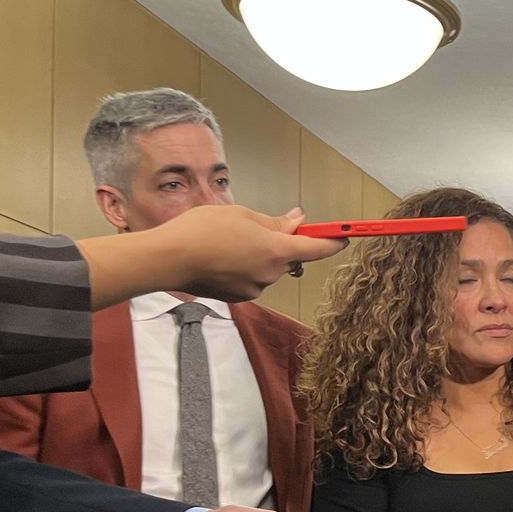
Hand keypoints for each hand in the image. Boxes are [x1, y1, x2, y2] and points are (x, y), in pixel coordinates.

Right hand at [153, 206, 344, 300]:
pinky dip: (246, 267)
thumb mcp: (242, 215)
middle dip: (284, 242)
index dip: (334, 241)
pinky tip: (223, 257)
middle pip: (291, 257)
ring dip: (261, 254)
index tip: (344, 236)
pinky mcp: (240, 296)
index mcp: (276, 250)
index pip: (317, 249)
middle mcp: (270, 273)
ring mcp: (255, 288)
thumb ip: (275, 221)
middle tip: (261, 226)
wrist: (167, 259)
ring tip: (230, 241)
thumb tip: (297, 221)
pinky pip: (253, 278)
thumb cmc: (200, 232)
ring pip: (270, 267)